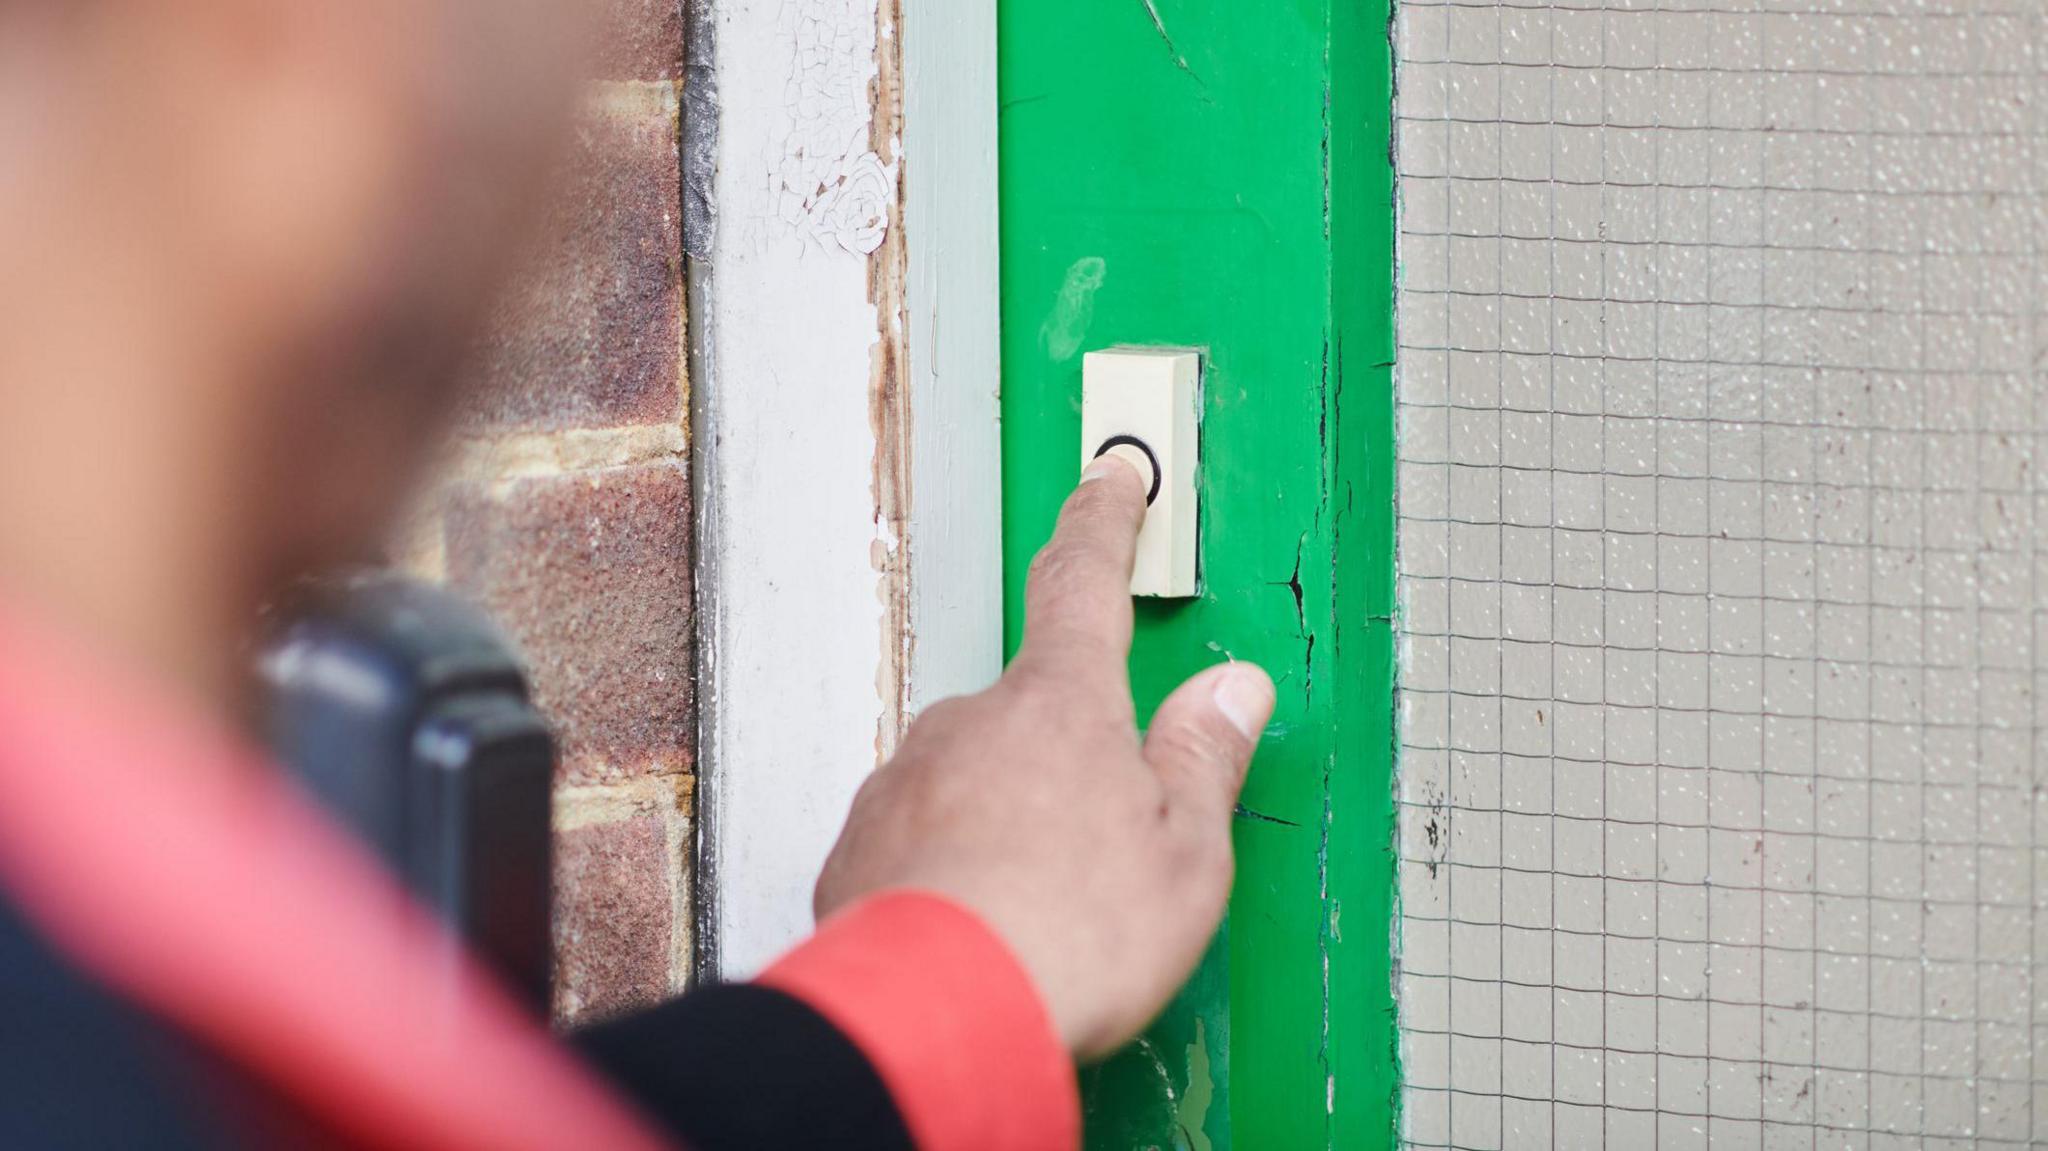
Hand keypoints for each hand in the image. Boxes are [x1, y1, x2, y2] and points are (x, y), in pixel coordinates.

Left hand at [812, 455, 1275, 1059]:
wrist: (938, 1020)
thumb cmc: (1068, 938)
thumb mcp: (1185, 853)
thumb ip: (1205, 759)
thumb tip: (1234, 691)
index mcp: (1063, 704)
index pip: (1085, 582)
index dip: (1104, 523)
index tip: (1111, 478)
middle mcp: (971, 721)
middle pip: (1034, 712)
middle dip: (1068, 765)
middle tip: (1102, 855)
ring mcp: (906, 779)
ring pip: (974, 777)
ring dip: (1009, 824)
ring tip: (1042, 912)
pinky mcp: (860, 844)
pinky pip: (922, 836)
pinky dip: (954, 870)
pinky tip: (981, 927)